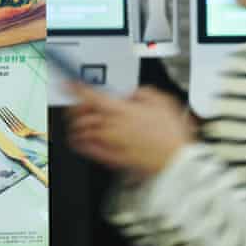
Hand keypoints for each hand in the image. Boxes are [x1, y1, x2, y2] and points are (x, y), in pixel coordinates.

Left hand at [66, 84, 194, 178]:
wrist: (176, 161)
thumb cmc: (171, 134)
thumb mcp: (161, 102)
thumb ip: (141, 93)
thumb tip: (131, 94)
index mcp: (121, 110)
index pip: (90, 95)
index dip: (75, 87)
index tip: (69, 84)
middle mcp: (111, 126)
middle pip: (81, 114)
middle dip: (76, 106)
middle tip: (78, 103)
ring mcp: (109, 143)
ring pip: (81, 131)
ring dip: (77, 124)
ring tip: (80, 121)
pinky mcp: (110, 158)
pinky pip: (87, 149)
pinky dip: (80, 142)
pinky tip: (81, 139)